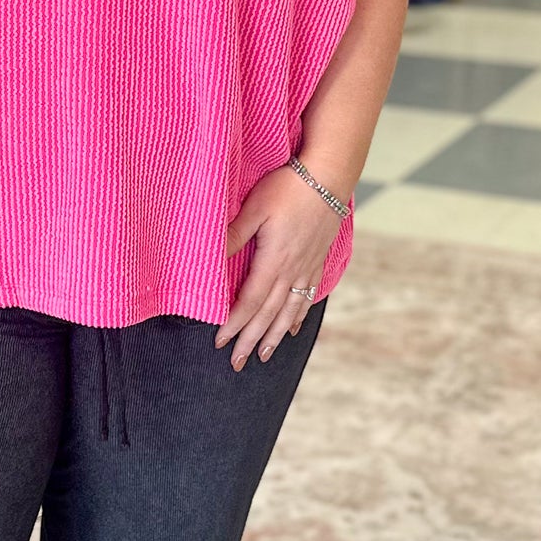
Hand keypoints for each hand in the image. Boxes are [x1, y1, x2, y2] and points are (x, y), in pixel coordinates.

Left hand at [214, 164, 344, 369]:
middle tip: (237, 363)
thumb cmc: (288, 188)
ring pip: (289, 311)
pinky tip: (294, 328)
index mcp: (273, 261)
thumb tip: (212, 256)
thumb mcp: (255, 208)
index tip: (220, 342)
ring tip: (264, 355)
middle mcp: (292, 271)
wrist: (329, 177)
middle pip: (268, 314)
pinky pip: (307, 296)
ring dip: (275, 336)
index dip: (234, 324)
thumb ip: (234, 234)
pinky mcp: (317, 260)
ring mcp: (307, 268)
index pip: (249, 302)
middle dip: (251, 340)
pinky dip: (298, 316)